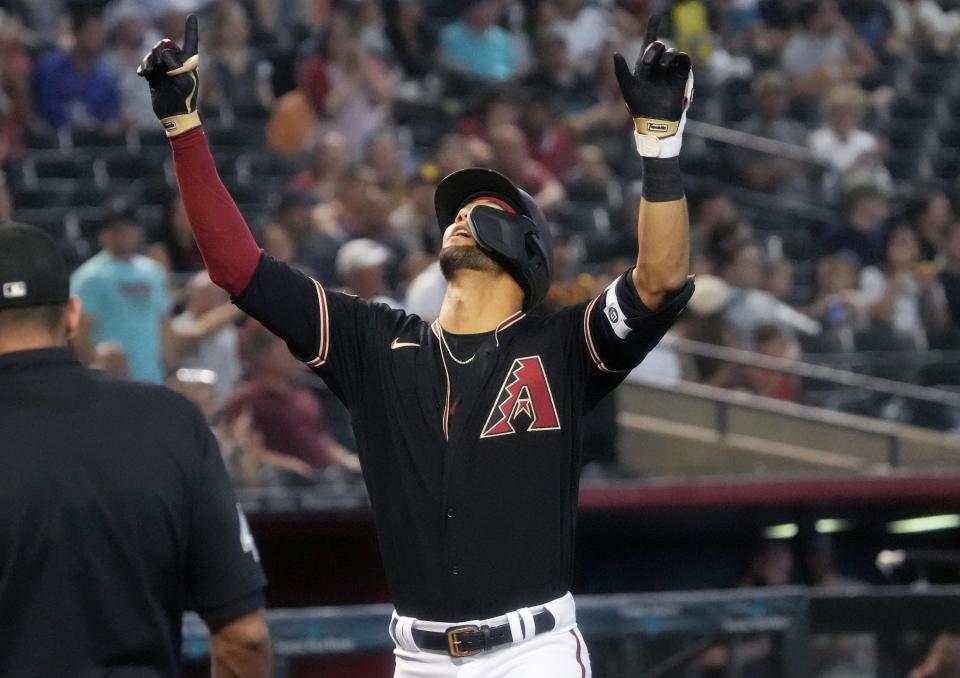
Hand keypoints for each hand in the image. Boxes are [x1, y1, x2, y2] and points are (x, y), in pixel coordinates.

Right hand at [137, 14, 200, 136]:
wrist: (174, 115)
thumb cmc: (185, 99)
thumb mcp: (184, 81)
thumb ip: (176, 64)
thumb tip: (164, 53)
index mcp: (189, 62)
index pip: (190, 41)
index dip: (190, 28)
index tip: (191, 15)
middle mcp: (177, 62)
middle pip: (163, 45)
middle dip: (157, 52)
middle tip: (157, 66)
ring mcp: (165, 68)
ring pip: (152, 54)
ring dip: (149, 61)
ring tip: (149, 73)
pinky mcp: (155, 75)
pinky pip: (145, 64)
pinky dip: (143, 68)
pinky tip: (142, 75)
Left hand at [613, 15, 692, 157]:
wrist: (656, 119)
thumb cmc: (639, 105)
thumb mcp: (627, 87)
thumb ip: (620, 70)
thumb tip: (615, 52)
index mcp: (644, 66)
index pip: (649, 43)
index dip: (653, 27)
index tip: (657, 15)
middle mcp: (658, 66)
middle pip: (658, 45)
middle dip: (653, 49)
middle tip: (648, 62)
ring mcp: (670, 70)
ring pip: (671, 51)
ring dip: (664, 57)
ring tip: (661, 69)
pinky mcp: (681, 75)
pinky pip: (684, 58)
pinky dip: (679, 58)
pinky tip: (672, 65)